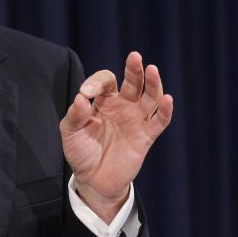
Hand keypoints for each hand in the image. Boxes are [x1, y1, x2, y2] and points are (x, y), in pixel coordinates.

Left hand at [59, 51, 172, 222]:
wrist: (93, 179)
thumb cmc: (81, 151)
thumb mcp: (70, 131)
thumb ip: (75, 114)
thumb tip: (81, 97)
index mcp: (104, 100)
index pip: (106, 81)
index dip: (97, 82)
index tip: (86, 93)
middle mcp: (123, 105)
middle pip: (133, 82)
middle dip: (134, 69)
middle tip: (135, 57)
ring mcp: (136, 120)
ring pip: (150, 97)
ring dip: (153, 84)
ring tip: (153, 70)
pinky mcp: (146, 137)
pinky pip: (159, 121)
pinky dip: (165, 111)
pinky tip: (167, 100)